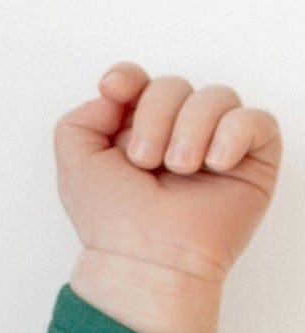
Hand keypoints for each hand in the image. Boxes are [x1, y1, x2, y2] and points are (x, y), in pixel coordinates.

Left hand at [55, 63, 281, 284]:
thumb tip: (118, 91)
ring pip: (216, 95)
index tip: (117, 89)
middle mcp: (176, 131)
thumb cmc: (112, 219)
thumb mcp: (75, 163)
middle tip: (145, 162)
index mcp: (134, 130)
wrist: (147, 255)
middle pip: (173, 84)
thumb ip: (82, 118)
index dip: (128, 77)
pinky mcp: (253, 158)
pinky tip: (214, 164)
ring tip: (180, 168)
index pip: (139, 81)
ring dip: (191, 129)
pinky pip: (256, 119)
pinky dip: (233, 135)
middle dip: (155, 117)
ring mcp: (215, 142)